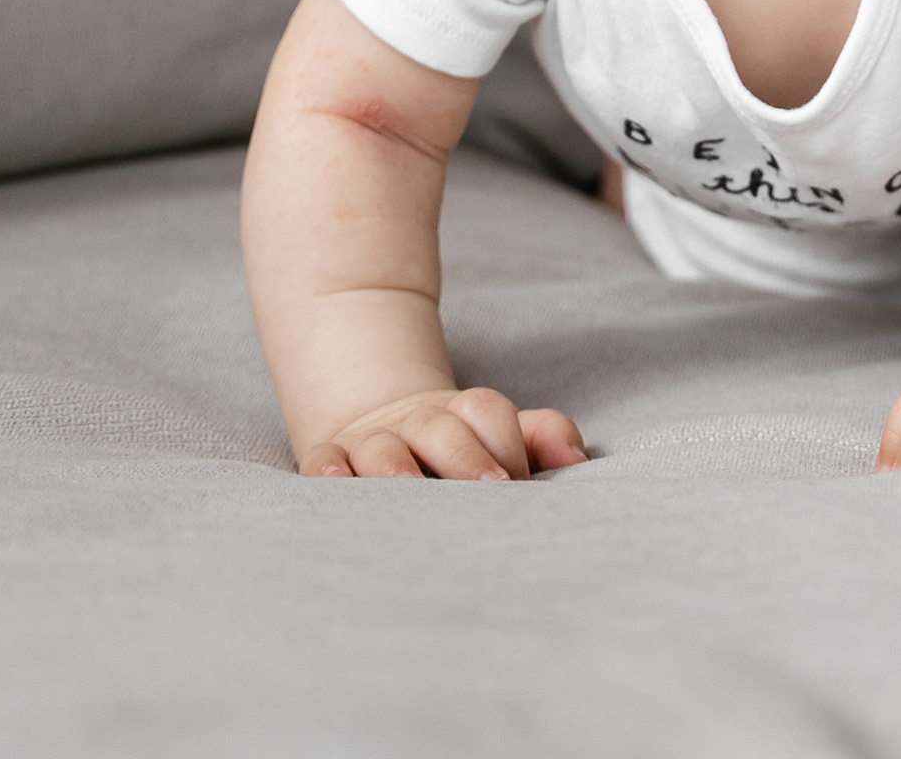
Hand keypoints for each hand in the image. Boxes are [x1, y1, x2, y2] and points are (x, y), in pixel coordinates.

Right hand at [302, 386, 588, 482]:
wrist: (383, 424)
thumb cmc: (457, 450)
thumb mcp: (497, 438)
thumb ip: (540, 437)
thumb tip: (578, 460)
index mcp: (461, 415)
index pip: (486, 411)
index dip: (507, 440)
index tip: (521, 482)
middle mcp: (416, 423)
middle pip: (440, 426)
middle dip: (465, 457)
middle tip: (492, 489)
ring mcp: (372, 442)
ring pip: (381, 446)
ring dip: (395, 466)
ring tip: (411, 488)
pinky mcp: (333, 460)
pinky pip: (323, 460)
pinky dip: (326, 469)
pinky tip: (334, 482)